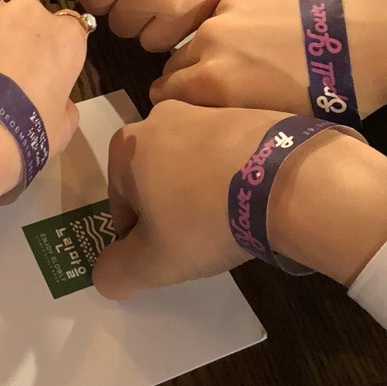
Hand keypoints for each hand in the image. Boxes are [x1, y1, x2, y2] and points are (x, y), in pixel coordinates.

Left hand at [0, 0, 90, 172]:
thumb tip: (59, 101)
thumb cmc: (20, 133)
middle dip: (17, 38)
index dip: (53, 49)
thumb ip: (65, 106)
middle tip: (2, 76)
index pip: (68, 29)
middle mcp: (27, 12)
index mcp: (64, 37)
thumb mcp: (60, 130)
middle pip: (26, 18)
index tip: (42, 69)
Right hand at [93, 100, 386, 297]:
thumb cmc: (202, 219)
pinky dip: (235, 176)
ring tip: (229, 221)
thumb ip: (117, 272)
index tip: (164, 253)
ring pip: (193, 162)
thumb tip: (104, 276)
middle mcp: (162, 116)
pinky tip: (252, 201)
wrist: (282, 181)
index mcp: (127, 147)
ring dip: (203, 190)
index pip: (119, 202)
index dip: (137, 235)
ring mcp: (208, 109)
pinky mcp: (249, 112)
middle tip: (196, 238)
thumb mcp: (152, 263)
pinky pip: (231, 152)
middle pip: (155, 175)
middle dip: (169, 206)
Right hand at [151, 0, 386, 115]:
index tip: (187, 110)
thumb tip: (201, 119)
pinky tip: (271, 27)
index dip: (174, 105)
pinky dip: (241, 17)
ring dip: (215, 44)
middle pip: (176, 61)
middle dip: (187, 76)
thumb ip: (223, 117)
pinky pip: (231, 5)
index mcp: (209, 80)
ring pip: (204, 31)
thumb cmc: (327, 97)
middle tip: (214, 87)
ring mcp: (229, 6)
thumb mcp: (269, 122)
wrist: (370, 40)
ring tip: (247, 54)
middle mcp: (208, 39)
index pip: (162, 94)